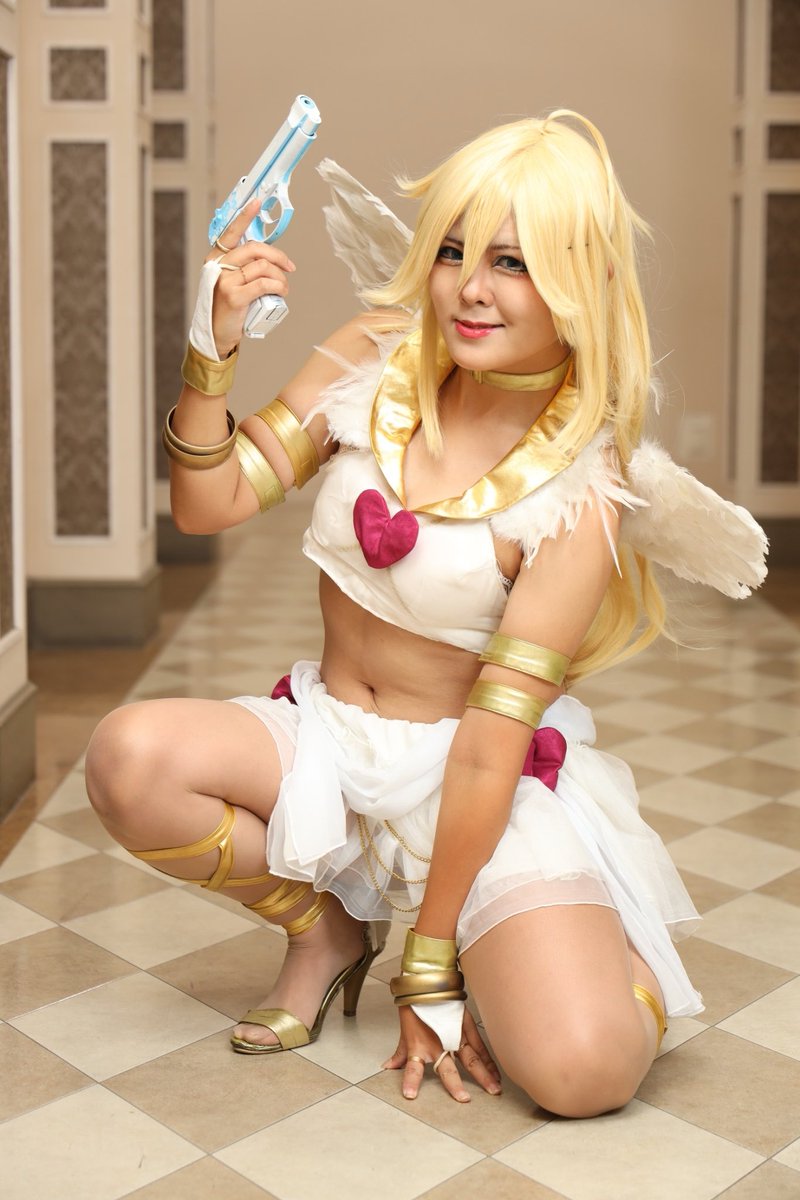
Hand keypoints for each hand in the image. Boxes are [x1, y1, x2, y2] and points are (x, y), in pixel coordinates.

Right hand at [206, 198, 295, 355]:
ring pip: (263, 267)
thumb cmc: (228, 308)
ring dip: (281, 277)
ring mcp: (224, 281)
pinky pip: (264, 284)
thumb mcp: (231, 282)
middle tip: (289, 267)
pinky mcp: (234, 296)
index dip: (244, 216)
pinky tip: (282, 293)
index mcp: (216, 258)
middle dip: (278, 256)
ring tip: (284, 288)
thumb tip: (269, 256)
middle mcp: (218, 266)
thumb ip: (243, 267)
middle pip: (255, 248)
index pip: (231, 232)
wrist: (216, 334)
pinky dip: (279, 287)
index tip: (256, 202)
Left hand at [382, 1004, 501, 1102]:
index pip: (413, 1068)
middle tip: (464, 1100)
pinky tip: (496, 1074)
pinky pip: (480, 1048)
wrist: (426, 982)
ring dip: (483, 1076)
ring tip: (494, 1089)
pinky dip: (488, 1061)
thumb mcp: (404, 1033)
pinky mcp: (466, 1028)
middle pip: (447, 1068)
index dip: (411, 1081)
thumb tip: (388, 1067)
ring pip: (470, 1059)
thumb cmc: (414, 1007)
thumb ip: (400, 1054)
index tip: (410, 1095)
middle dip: (455, 1085)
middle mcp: (438, 1044)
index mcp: (419, 1046)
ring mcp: (454, 1036)